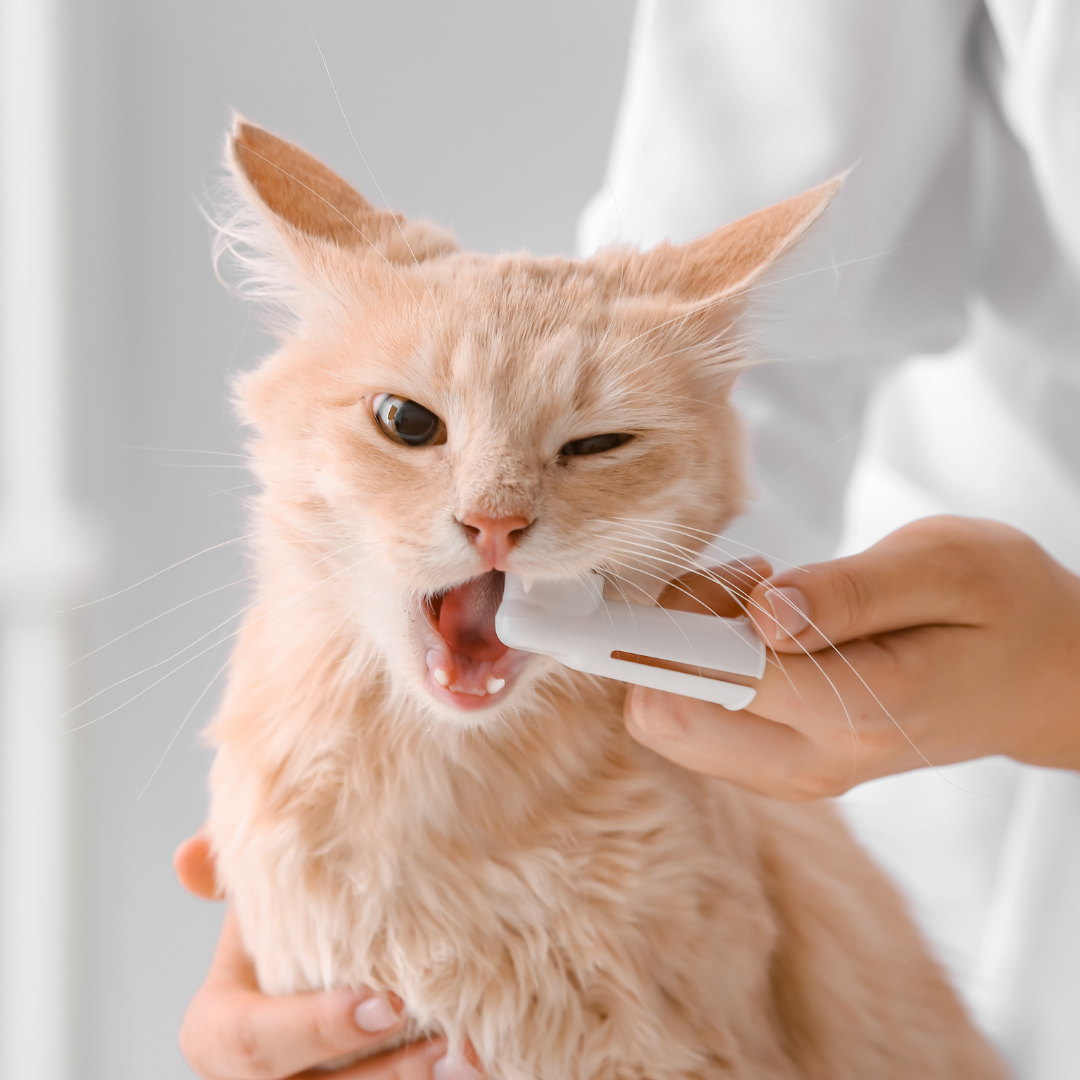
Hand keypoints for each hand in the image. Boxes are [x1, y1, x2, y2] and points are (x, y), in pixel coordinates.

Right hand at [175, 835, 479, 1078]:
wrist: (327, 959)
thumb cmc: (290, 925)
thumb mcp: (258, 894)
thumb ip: (232, 868)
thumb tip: (188, 856)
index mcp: (218, 1032)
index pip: (252, 1044)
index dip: (317, 1030)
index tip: (387, 1003)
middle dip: (383, 1074)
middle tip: (444, 1041)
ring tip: (472, 1058)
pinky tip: (479, 1065)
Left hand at [625, 516, 1079, 798]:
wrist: (1043, 677)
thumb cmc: (1003, 605)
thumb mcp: (947, 566)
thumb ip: (849, 593)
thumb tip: (759, 613)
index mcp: (855, 708)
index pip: (708, 680)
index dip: (642, 635)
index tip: (599, 599)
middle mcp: (811, 760)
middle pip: (664, 714)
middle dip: (667, 632)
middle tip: (747, 578)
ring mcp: (793, 773)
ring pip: (669, 720)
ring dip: (684, 645)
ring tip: (768, 596)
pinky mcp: (781, 765)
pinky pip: (696, 721)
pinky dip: (701, 665)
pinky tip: (766, 624)